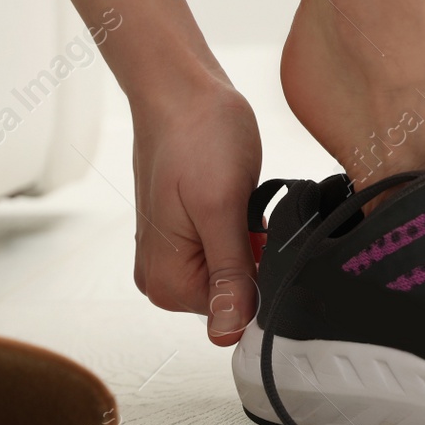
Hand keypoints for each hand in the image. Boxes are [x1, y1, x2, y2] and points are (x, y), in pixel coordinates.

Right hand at [130, 82, 262, 344]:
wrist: (182, 89)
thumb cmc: (197, 135)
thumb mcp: (221, 208)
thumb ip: (229, 274)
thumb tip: (227, 335)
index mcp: (165, 283)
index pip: (236, 313)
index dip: (261, 278)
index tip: (260, 237)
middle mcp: (163, 277)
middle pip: (236, 295)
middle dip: (256, 257)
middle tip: (247, 212)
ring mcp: (175, 256)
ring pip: (239, 271)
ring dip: (252, 241)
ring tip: (241, 201)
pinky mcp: (190, 234)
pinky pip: (233, 250)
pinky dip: (247, 229)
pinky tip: (240, 199)